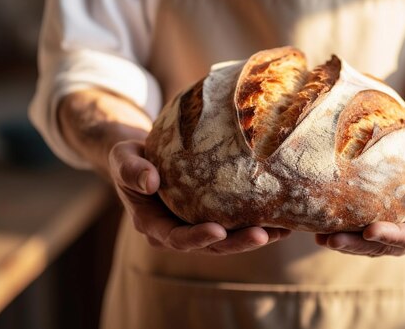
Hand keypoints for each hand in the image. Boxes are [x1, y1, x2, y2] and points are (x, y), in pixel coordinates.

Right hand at [109, 140, 290, 253]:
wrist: (144, 157)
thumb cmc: (131, 157)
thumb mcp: (122, 158)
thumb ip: (131, 170)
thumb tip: (149, 181)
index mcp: (154, 225)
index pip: (177, 238)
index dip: (197, 238)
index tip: (218, 231)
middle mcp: (178, 232)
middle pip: (211, 246)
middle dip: (237, 243)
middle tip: (262, 235)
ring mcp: (198, 226)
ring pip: (229, 240)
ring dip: (255, 237)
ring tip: (282, 230)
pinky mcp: (214, 216)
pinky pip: (237, 223)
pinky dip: (258, 222)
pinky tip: (282, 217)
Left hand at [315, 139, 404, 256]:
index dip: (392, 236)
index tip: (370, 230)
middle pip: (386, 246)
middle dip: (358, 245)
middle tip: (332, 239)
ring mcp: (401, 232)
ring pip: (371, 245)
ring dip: (346, 243)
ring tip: (321, 238)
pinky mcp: (386, 224)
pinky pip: (364, 234)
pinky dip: (345, 232)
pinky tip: (321, 228)